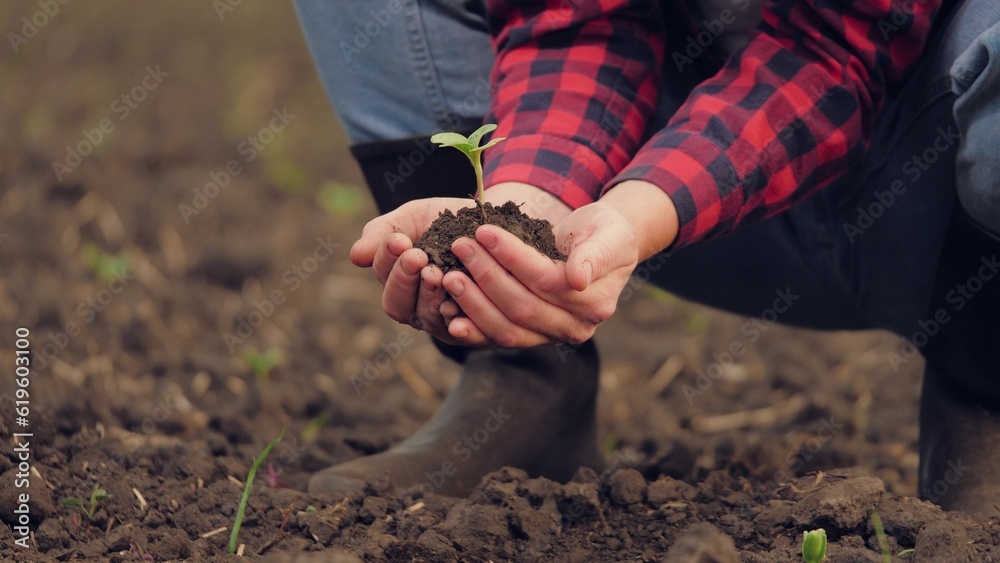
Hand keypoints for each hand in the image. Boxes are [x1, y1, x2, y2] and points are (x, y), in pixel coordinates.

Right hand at [350, 183, 571, 343]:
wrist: (500, 224)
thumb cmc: (450, 221)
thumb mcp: (415, 217)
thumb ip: (385, 232)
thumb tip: (355, 256)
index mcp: (400, 284)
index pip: (384, 280)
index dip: (388, 262)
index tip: (399, 240)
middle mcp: (419, 308)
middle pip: (398, 306)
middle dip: (404, 280)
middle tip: (416, 255)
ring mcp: (447, 323)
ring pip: (428, 319)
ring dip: (429, 296)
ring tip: (437, 272)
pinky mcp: (477, 332)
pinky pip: (464, 333)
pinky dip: (458, 321)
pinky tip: (455, 303)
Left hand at [442, 180, 677, 346]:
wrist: (599, 246)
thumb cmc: (604, 233)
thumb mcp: (609, 234)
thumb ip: (596, 254)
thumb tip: (578, 279)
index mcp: (595, 302)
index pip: (546, 280)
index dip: (513, 257)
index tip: (483, 230)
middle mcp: (575, 328)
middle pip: (522, 307)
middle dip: (486, 275)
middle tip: (459, 246)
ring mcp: (551, 337)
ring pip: (507, 328)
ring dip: (473, 303)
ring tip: (448, 275)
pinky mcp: (530, 338)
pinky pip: (497, 339)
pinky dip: (473, 329)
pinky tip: (449, 315)